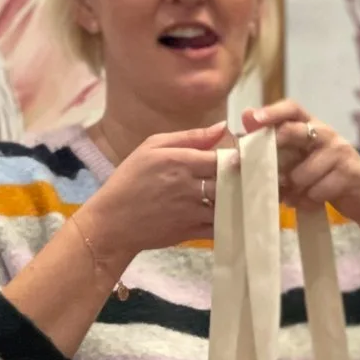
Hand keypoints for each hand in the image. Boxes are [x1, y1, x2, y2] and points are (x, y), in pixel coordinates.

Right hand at [82, 125, 228, 262]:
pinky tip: (232, 214)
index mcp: (179, 161)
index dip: (237, 157)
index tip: (241, 157)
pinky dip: (230, 220)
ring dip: (237, 198)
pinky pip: (220, 226)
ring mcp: (191, 211)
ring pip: (228, 204)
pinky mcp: (191, 231)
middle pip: (230, 180)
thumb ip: (190, 137)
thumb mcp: (151, 147)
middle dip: (241, 178)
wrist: (112, 223)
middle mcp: (188, 186)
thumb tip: (222, 127)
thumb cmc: (129, 180)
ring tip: (242, 193)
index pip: (223, 157)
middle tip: (247, 175)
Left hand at [246, 102, 359, 224]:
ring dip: (293, 190)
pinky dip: (308, 202)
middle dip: (277, 147)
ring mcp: (341, 152)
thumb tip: (246, 117)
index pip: (292, 108)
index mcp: (313, 127)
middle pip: (296, 132)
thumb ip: (277, 142)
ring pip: (302, 173)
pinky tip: (310, 203)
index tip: (253, 118)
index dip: (272, 111)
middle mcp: (327, 134)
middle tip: (263, 164)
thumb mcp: (302, 159)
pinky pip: (317, 191)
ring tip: (294, 195)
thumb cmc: (327, 178)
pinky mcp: (351, 174)